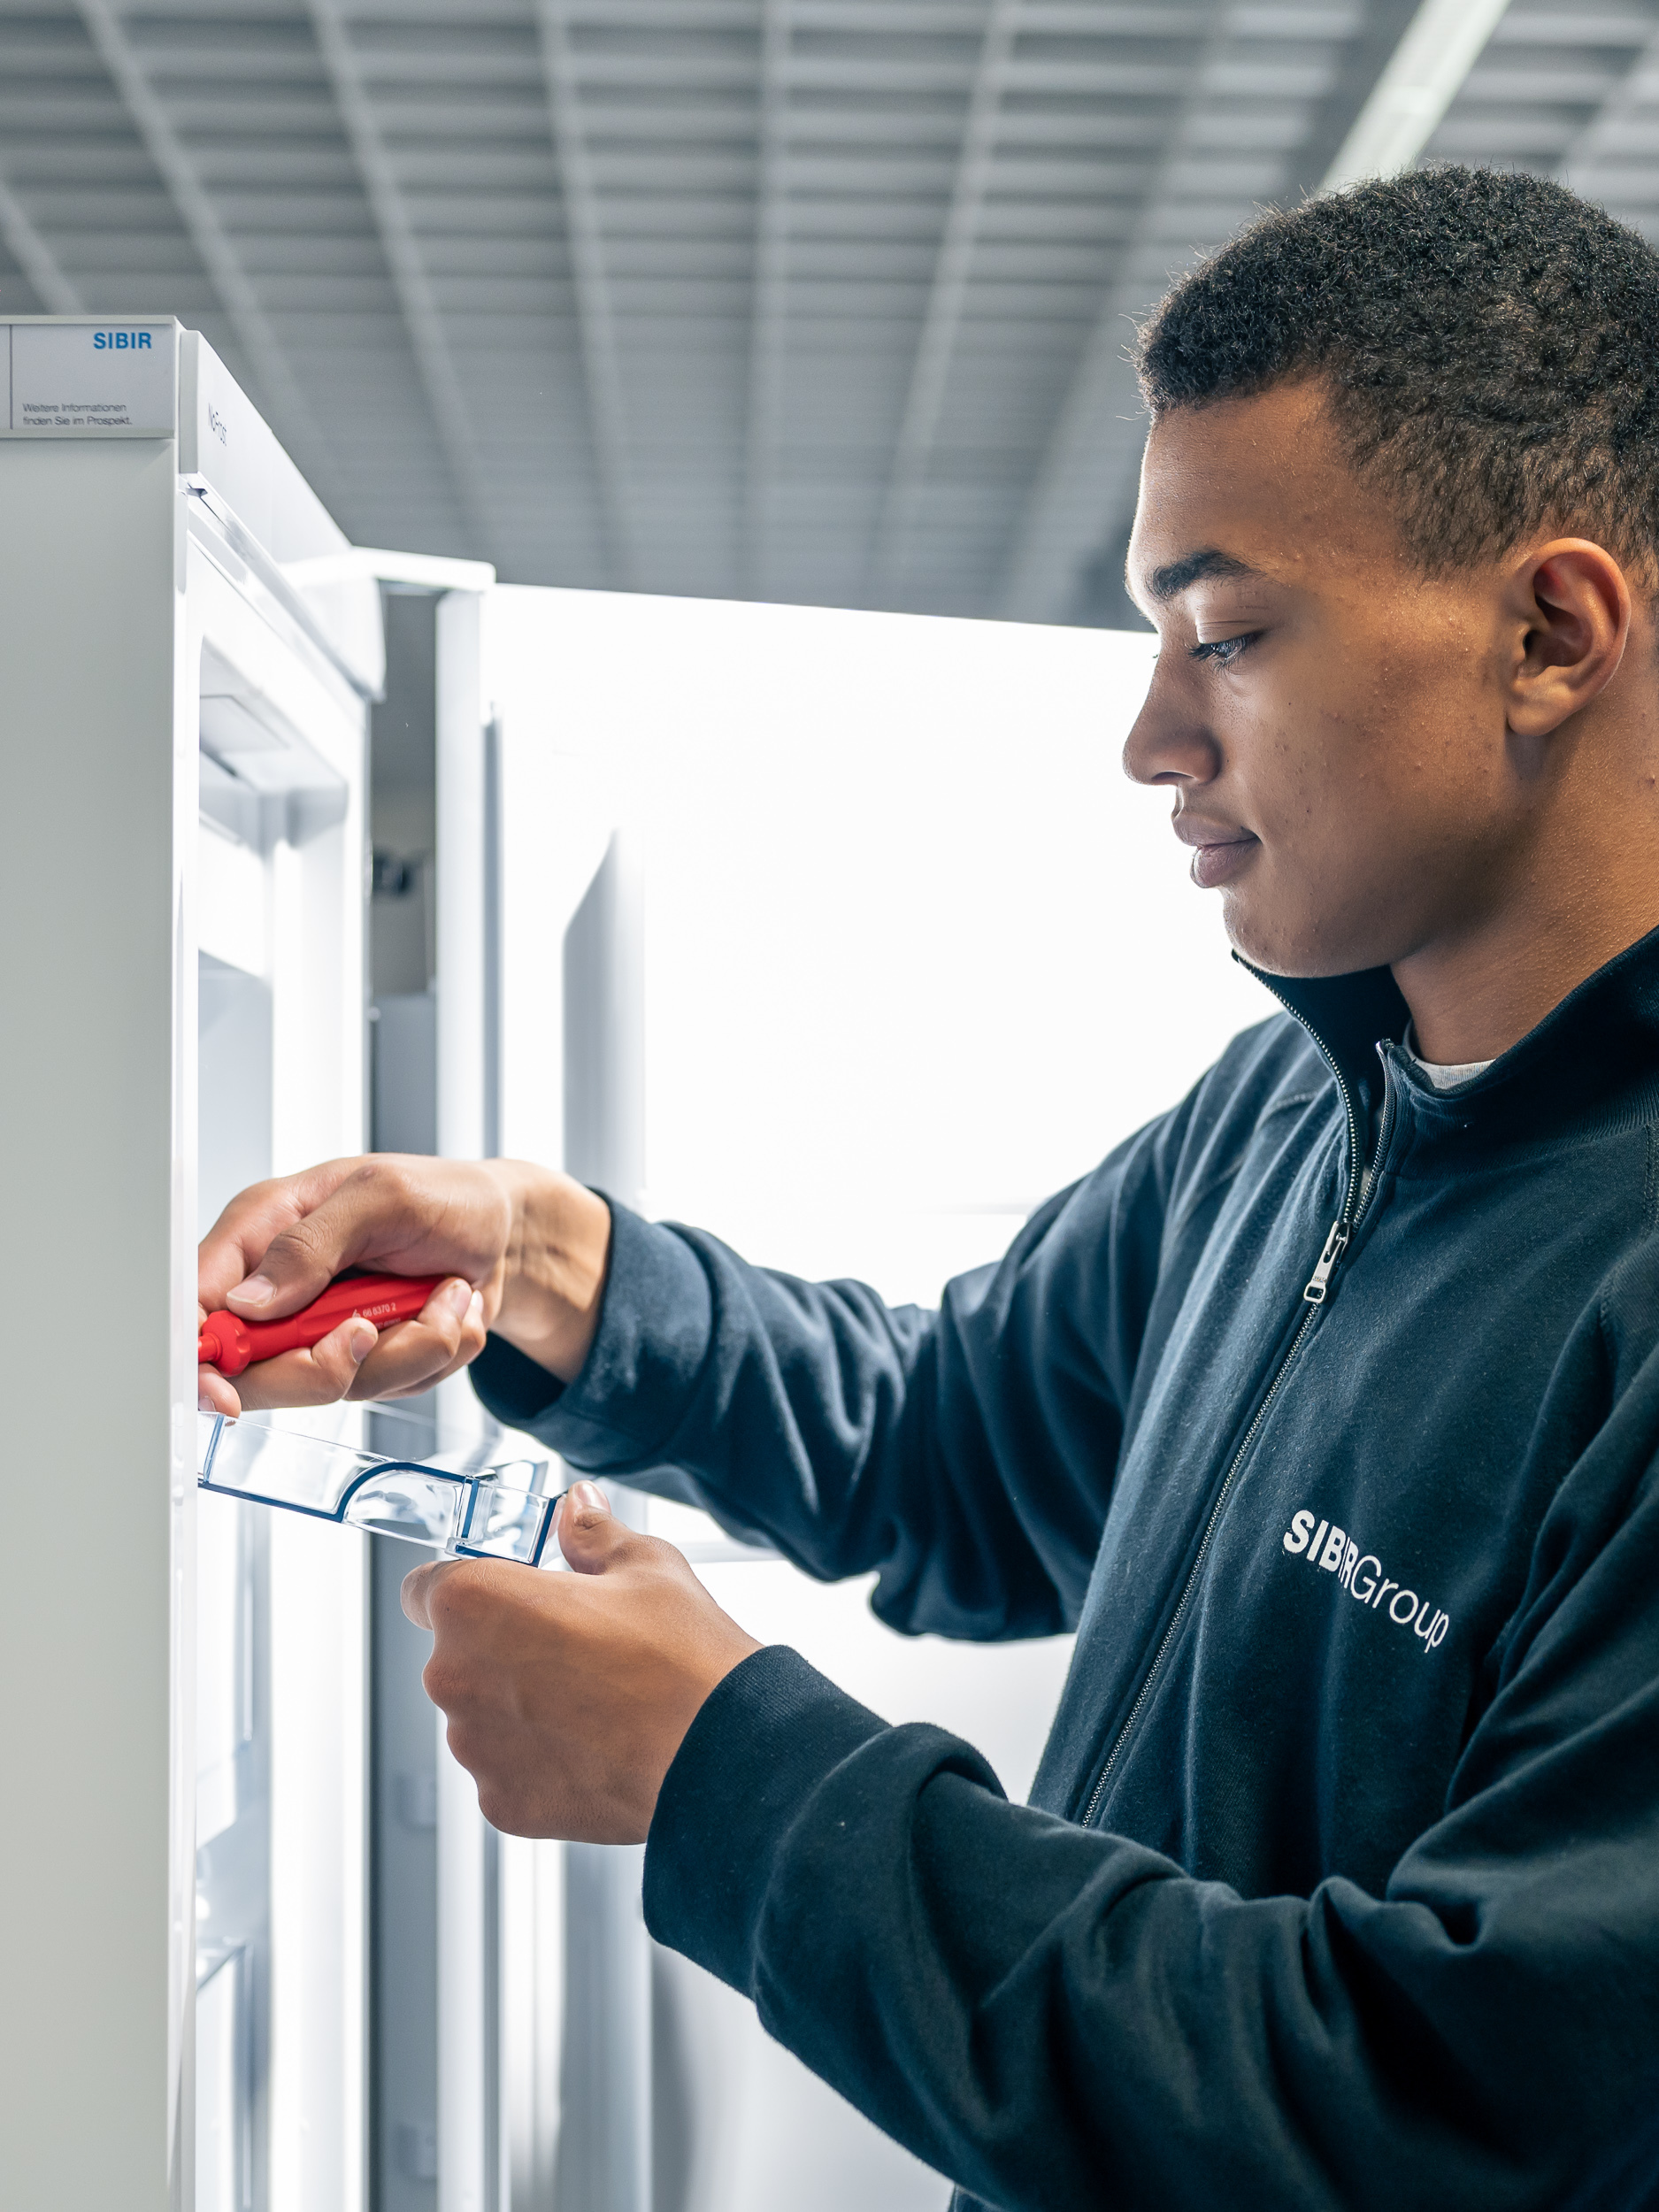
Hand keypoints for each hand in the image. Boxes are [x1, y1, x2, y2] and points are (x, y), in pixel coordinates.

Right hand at [197, 1154, 610, 1415]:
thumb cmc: (442, 1195)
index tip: (224, 1390)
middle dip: (328, 1364)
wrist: (504, 1230)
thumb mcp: (382, 1195)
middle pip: (259, 1374)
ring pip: (339, 1386)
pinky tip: (448, 1306)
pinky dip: (436, 1350)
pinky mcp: (368, 1363)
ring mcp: (323, 1333)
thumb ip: (311, 1242)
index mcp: (261, 1234)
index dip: (198, 1358)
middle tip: (371, 1327)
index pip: (197, 1307)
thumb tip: (248, 1301)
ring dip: (411, 1343)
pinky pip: (394, 1386)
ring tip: (444, 1291)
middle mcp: (283, 1291)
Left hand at [401, 1483, 760, 1842]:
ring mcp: (475, 1747)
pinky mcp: (501, 1803)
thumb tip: (576, 1506)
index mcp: (475, 1602)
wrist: (722, 1754)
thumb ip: (591, 1532)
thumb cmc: (682, 1657)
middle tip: (573, 1647)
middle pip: (457, 1654)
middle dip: (501, 1648)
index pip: (424, 1588)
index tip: (501, 1595)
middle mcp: (455, 1676)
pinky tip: (593, 1746)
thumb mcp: (643, 1565)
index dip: (466, 1586)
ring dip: (518, 1706)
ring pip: (481, 1714)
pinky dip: (537, 1759)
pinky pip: (506, 1768)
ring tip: (592, 1702)